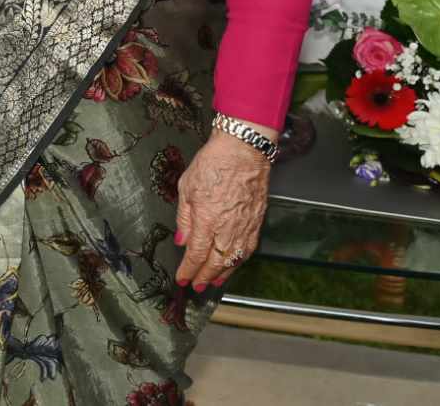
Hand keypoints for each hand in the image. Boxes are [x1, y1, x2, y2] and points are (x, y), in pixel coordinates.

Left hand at [174, 126, 272, 291]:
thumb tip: (182, 241)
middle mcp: (227, 228)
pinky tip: (233, 264)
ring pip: (233, 260)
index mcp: (207, 220)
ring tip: (214, 282)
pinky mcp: (256, 223)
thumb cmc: (213, 164)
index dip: (189, 270)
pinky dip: (239, 261)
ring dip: (223, 274)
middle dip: (204, 277)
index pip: (196, 254)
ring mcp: (244, 227)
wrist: (243, 152)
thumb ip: (184, 218)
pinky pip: (248, 249)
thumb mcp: (186, 187)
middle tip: (196, 286)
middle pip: (215, 262)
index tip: (182, 279)